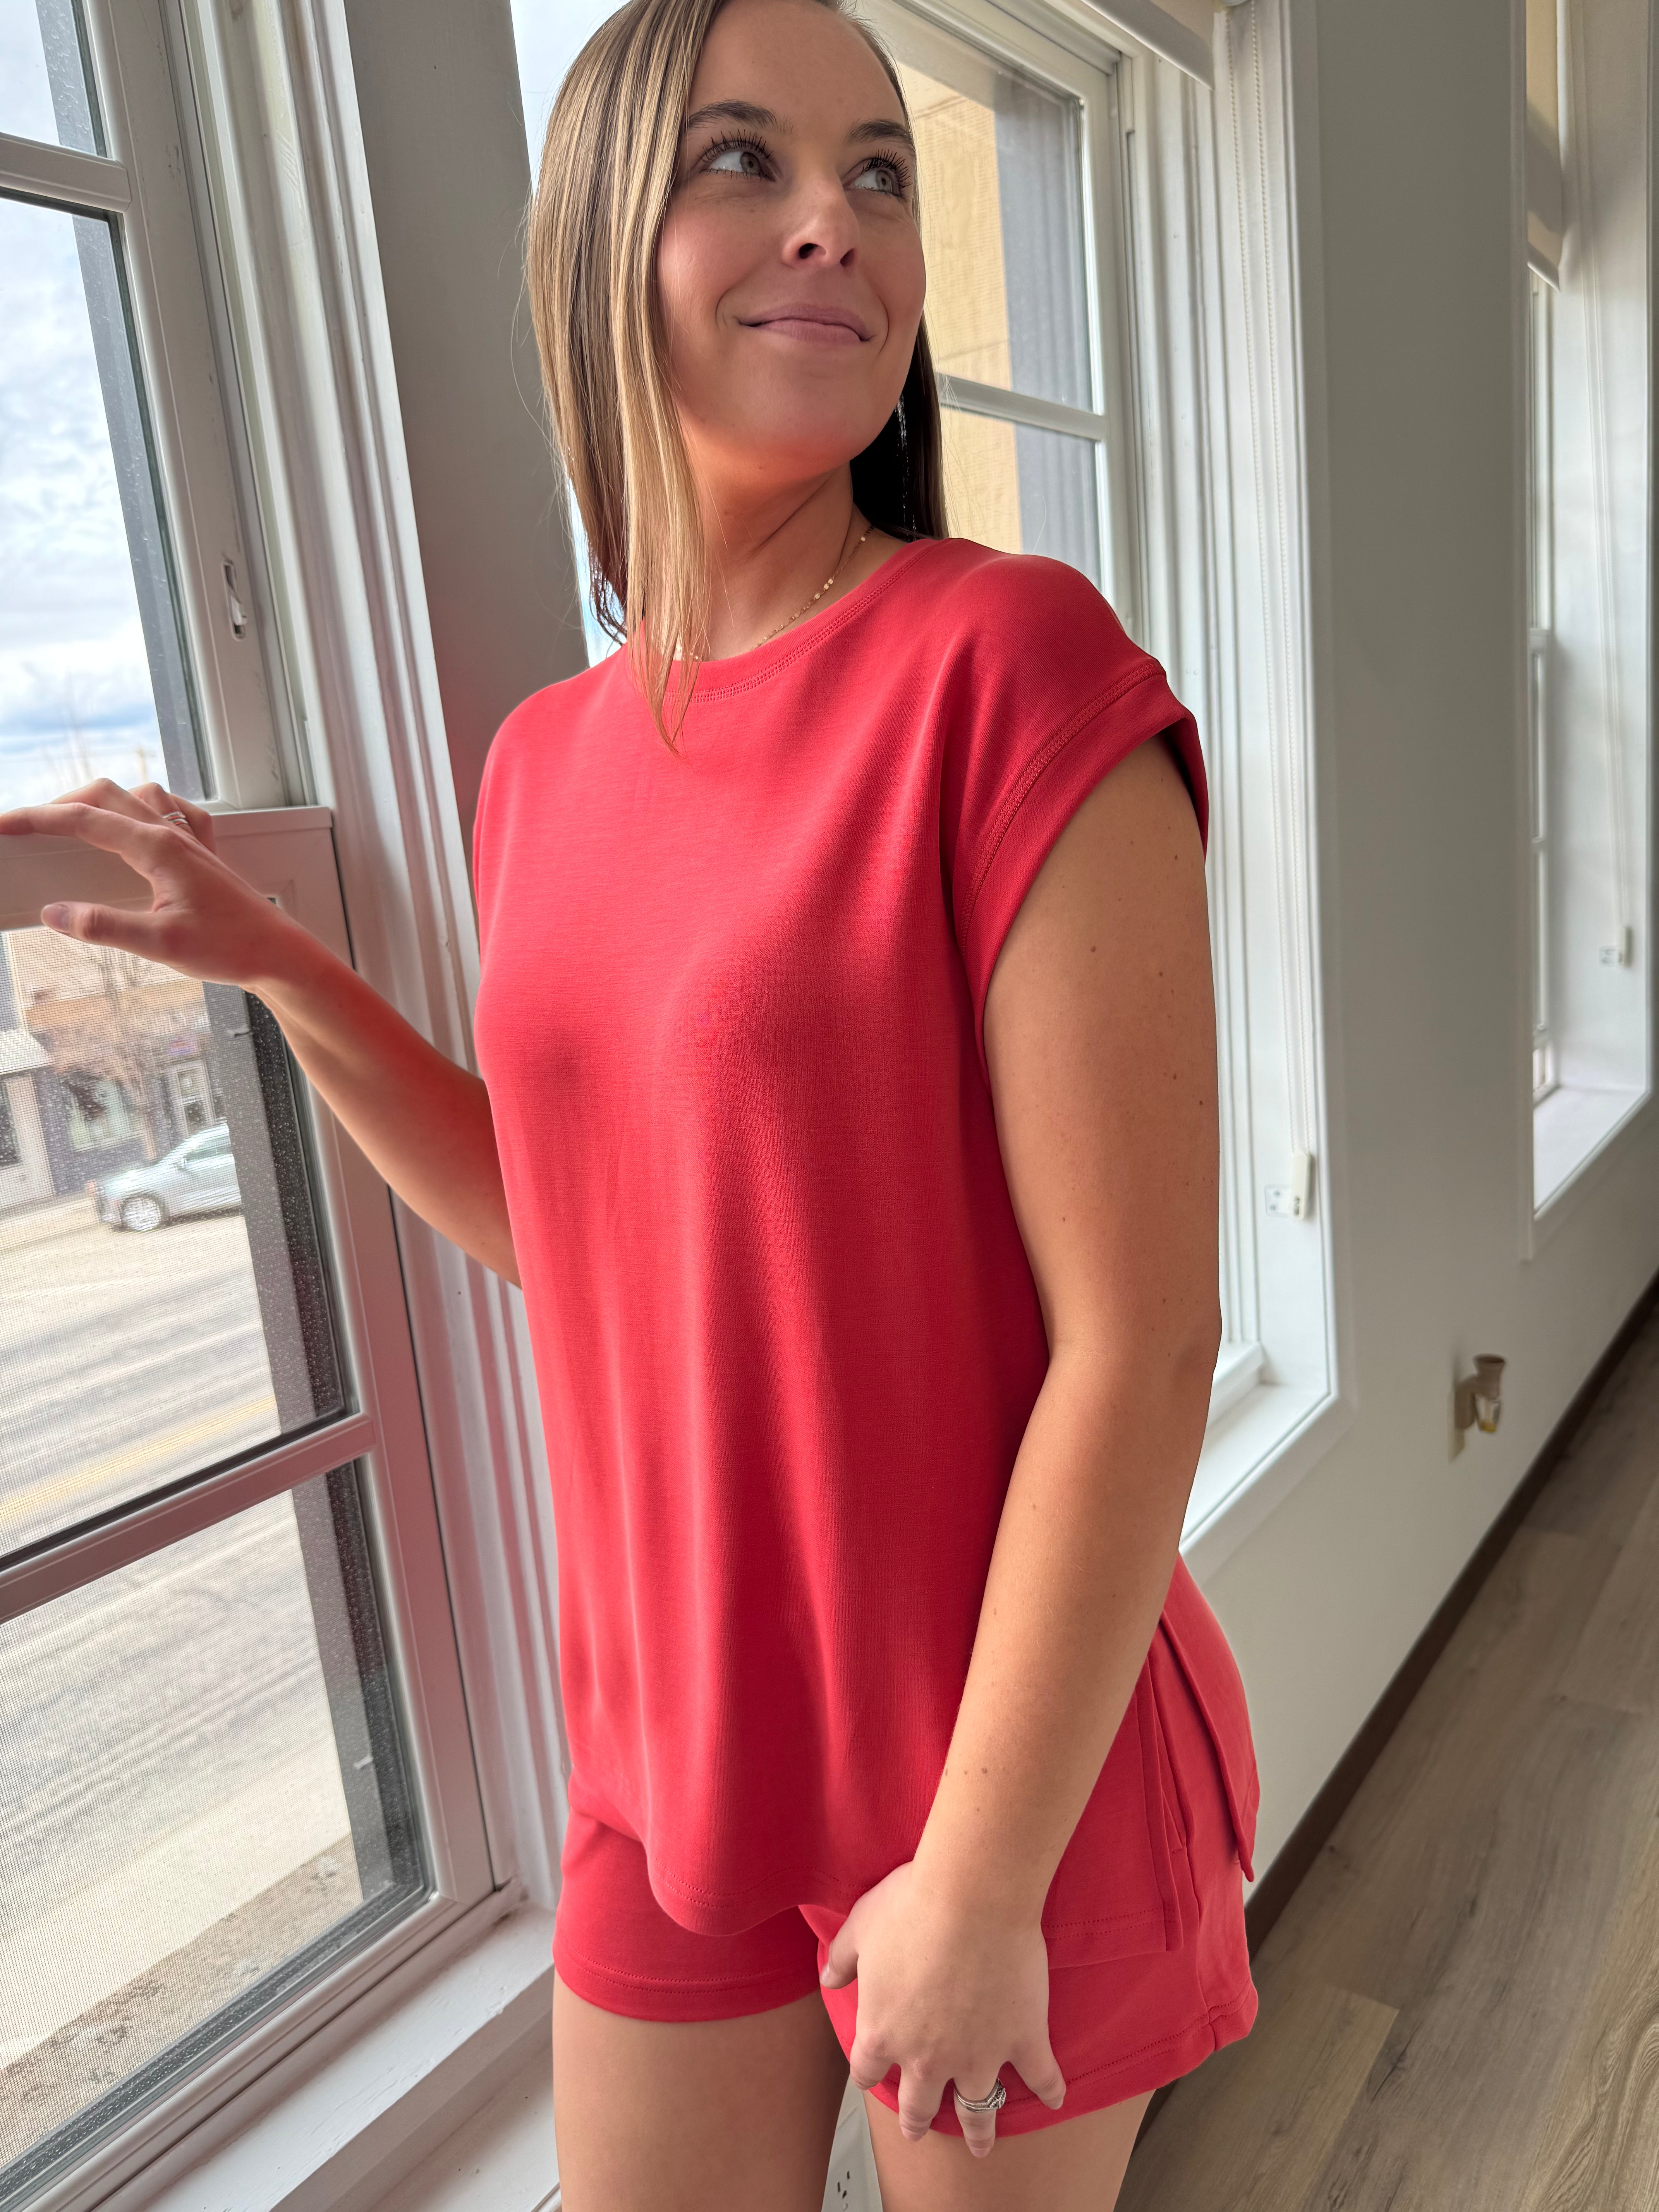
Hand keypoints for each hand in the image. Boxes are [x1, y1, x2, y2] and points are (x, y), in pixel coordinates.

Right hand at [0, 778, 299, 985]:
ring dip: (104, 801)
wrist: (279, 955)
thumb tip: (55, 913)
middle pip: (107, 795)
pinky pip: (176, 812)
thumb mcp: (158, 945)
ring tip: (77, 822)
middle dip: (62, 804)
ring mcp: (193, 841)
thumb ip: (102, 927)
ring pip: (139, 796)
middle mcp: (175, 835)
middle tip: (32, 827)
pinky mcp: (206, 856)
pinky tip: (143, 825)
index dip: (37, 818)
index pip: (84, 820)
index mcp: (158, 848)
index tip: (5, 824)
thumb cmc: (229, 948)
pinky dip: (150, 809)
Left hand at [818, 1859, 1065, 2156]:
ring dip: (979, 2130)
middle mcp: (928, 2057)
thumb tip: (829, 1979)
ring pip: (977, 2108)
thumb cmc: (913, 1906)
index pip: (866, 2070)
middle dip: (916, 2120)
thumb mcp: (860, 1926)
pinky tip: (1055, 2101)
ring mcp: (978, 2054)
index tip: (872, 2074)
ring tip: (981, 2145)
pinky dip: (1050, 2090)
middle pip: (917, 2105)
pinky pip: (1041, 2076)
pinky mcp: (1023, 2039)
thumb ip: (842, 1959)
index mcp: (884, 2031)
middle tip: (918, 2129)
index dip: (868, 2072)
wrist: (972, 1897)